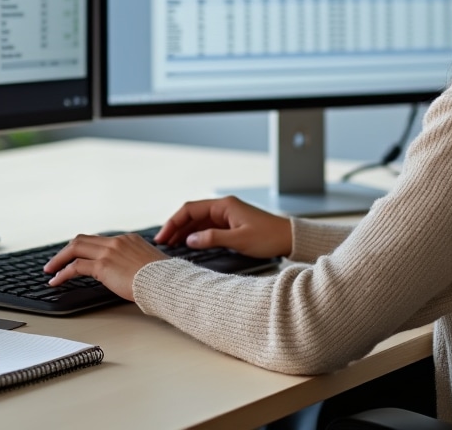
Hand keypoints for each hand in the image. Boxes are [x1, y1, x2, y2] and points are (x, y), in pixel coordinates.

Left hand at [43, 233, 166, 301]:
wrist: (166, 282)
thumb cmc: (162, 279)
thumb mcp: (148, 264)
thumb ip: (135, 264)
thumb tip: (129, 275)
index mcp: (127, 239)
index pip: (98, 240)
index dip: (83, 248)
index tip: (75, 255)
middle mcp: (116, 241)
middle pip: (82, 239)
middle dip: (66, 250)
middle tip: (55, 261)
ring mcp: (108, 252)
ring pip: (75, 248)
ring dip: (59, 260)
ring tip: (50, 270)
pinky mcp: (103, 266)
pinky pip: (76, 266)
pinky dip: (63, 273)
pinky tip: (56, 281)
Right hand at [154, 196, 291, 258]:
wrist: (289, 238)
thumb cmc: (268, 237)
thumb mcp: (239, 239)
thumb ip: (212, 238)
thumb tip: (190, 240)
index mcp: (223, 205)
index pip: (190, 209)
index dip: (174, 222)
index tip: (163, 236)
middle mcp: (223, 207)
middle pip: (192, 214)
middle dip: (176, 227)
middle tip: (162, 243)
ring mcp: (227, 215)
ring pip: (198, 222)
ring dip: (184, 232)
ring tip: (171, 246)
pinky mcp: (231, 225)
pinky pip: (207, 228)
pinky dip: (196, 235)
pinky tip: (189, 244)